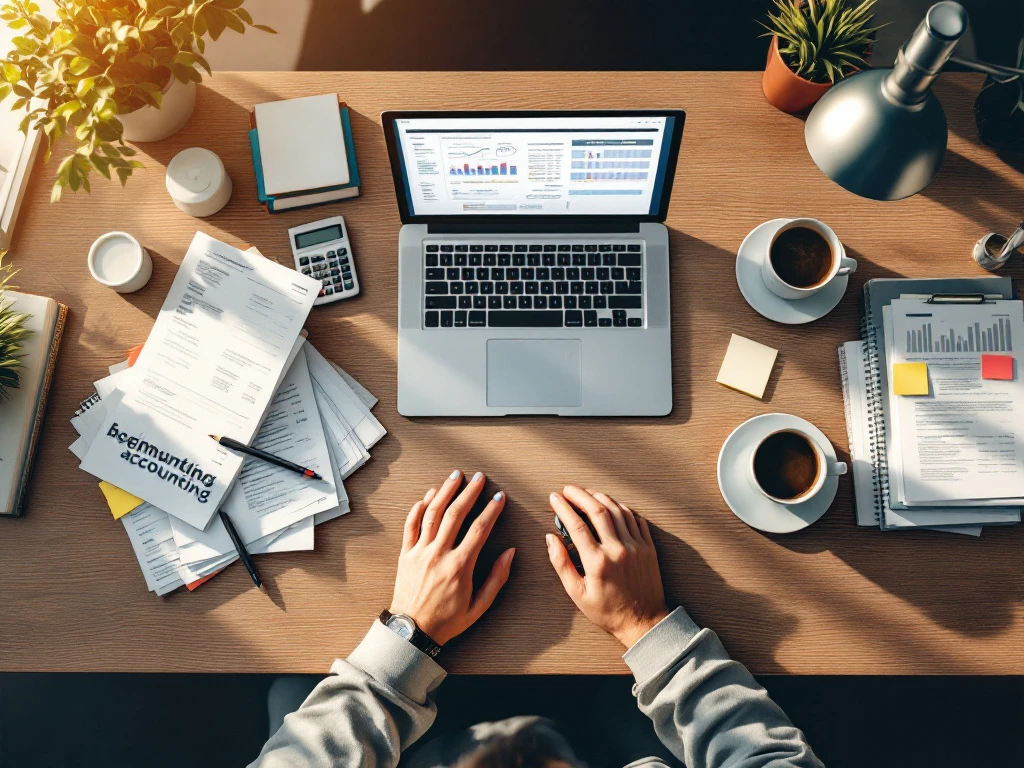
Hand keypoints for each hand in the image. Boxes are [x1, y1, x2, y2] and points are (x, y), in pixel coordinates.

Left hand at [390, 470, 514, 645]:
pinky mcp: (405, 554)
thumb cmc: (447, 620)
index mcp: (459, 567)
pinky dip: (419, 507)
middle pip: (455, 514)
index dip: (491, 510)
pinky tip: (429, 495)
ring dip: (445, 491)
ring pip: (432, 514)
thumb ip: (497, 578)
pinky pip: (411, 525)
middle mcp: (438, 555)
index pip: (479, 529)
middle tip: (479, 477)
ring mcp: (419, 552)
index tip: (499, 497)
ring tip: (455, 476)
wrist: (412, 631)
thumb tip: (510, 553)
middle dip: (469, 492)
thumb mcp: (479, 606)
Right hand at [546, 486, 668, 648]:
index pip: (576, 525)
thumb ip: (561, 564)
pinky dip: (620, 507)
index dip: (563, 507)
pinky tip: (610, 505)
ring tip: (586, 493)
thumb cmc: (607, 611)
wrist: (643, 622)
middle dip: (580, 494)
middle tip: (567, 489)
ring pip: (617, 510)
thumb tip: (550, 538)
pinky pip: (634, 518)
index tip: (554, 498)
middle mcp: (618, 550)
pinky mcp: (648, 547)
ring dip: (600, 497)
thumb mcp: (577, 594)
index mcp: (597, 562)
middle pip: (597, 510)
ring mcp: (636, 546)